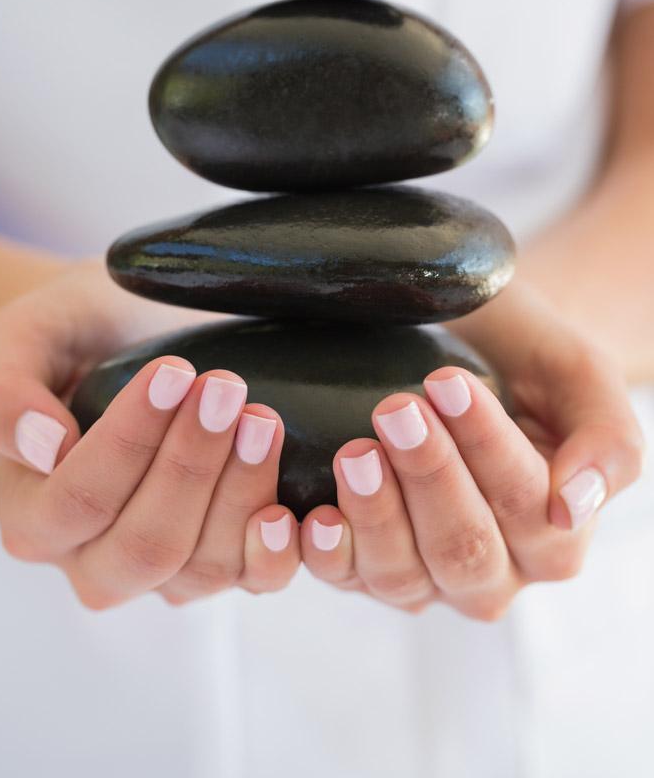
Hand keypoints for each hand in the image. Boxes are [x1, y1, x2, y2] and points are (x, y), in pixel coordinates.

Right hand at [0, 261, 299, 607]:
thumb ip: (0, 394)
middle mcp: (90, 558)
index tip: (174, 371)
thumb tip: (42, 447)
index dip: (130, 441)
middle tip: (225, 388)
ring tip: (261, 417)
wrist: (121, 335)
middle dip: (192, 465)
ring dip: (241, 492)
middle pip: (146, 545)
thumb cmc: (69, 335)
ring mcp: (159, 568)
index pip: (80, 499)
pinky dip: (275, 549)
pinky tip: (289, 501)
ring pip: (203, 567)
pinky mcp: (216, 556)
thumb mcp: (19, 339)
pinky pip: (251, 579)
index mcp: (33, 513)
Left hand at [299, 281, 643, 617]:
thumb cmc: (527, 357)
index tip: (447, 383)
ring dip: (377, 513)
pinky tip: (317, 517)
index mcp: (557, 534)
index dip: (487, 448)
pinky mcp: (366, 567)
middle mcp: (496, 571)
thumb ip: (606, 442)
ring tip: (357, 450)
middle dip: (430, 478)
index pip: (530, 507)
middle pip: (465, 550)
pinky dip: (329, 555)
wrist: (472, 343)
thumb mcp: (581, 377)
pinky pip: (347, 579)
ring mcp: (427, 575)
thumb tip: (571, 508)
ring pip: (405, 575)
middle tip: (397, 409)